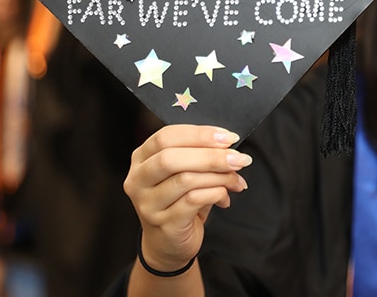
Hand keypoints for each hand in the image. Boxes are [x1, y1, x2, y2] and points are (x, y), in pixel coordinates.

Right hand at [124, 124, 250, 272]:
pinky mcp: (163, 223)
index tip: (228, 137)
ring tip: (236, 180)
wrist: (169, 243)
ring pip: (185, 179)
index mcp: (141, 159)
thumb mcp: (185, 173)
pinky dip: (216, 194)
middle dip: (211, 155)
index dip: (200, 134)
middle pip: (171, 157)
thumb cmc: (179, 201)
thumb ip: (200, 156)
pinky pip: (193, 201)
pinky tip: (225, 197)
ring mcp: (148, 204)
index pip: (166, 136)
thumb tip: (230, 148)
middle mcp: (138, 180)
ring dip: (219, 176)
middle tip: (238, 158)